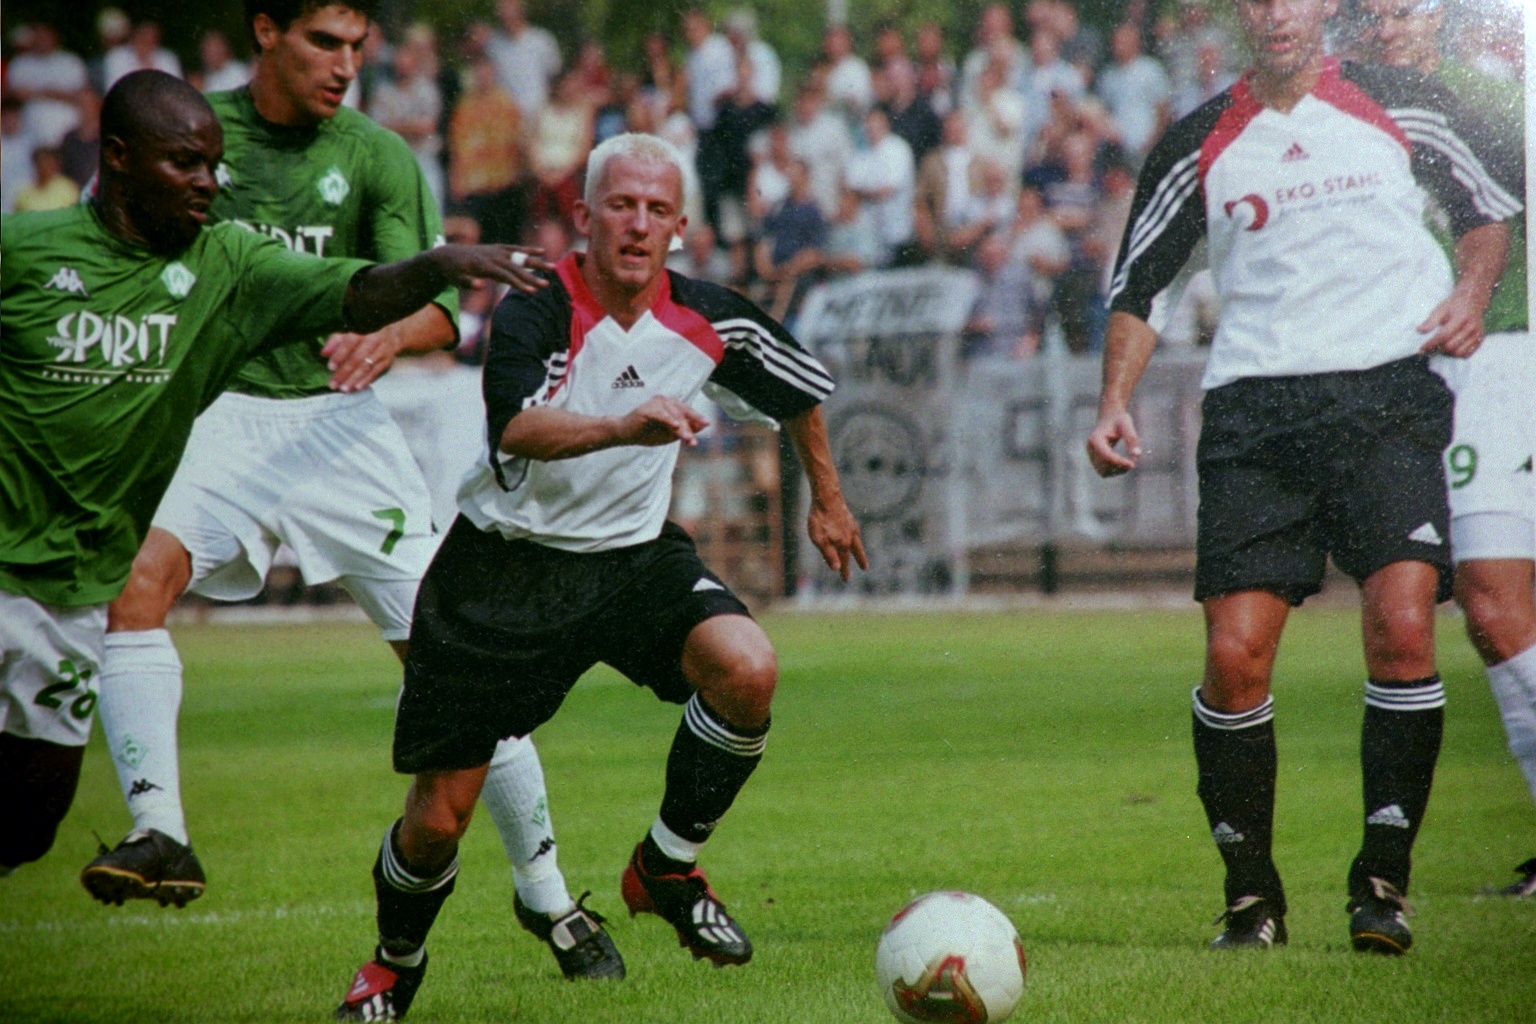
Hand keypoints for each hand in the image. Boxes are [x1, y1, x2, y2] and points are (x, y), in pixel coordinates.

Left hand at [323, 330, 396, 391]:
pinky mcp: (386, 361)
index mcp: (361, 332)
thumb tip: (324, 353)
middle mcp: (372, 341)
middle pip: (357, 357)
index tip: (331, 367)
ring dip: (354, 379)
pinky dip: (367, 380)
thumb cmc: (365, 337)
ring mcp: (381, 351)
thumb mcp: (349, 335)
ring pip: (366, 366)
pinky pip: (376, 372)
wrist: (392, 337)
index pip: (349, 342)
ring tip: (344, 388)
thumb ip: (335, 342)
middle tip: (334, 384)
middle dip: (345, 372)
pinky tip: (358, 387)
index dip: (340, 355)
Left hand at [432, 244, 552, 293]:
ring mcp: (497, 251)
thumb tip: (479, 286)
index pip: (505, 276)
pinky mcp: (499, 248)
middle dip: (532, 276)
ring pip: (520, 256)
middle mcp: (493, 256)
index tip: (532, 291)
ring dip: (537, 262)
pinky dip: (529, 249)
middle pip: (516, 267)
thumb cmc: (452, 271)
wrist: (448, 255)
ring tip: (553, 267)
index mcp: (484, 265)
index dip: (518, 283)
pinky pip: (516, 249)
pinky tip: (542, 251)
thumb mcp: (455, 280)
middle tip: (547, 284)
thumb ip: (468, 283)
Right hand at [615, 396, 710, 447]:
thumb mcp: (669, 435)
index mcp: (671, 406)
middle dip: (690, 425)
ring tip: (687, 438)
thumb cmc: (647, 433)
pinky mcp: (646, 409)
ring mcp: (655, 404)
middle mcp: (664, 401)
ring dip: (681, 427)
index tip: (707, 424)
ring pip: (673, 414)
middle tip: (694, 439)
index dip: (697, 418)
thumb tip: (702, 426)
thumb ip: (684, 430)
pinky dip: (668, 419)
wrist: (624, 434)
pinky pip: (660, 414)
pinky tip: (675, 426)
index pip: (687, 411)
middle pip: (682, 412)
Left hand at [807, 494, 867, 581]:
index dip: (844, 570)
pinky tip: (853, 534)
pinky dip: (856, 536)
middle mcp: (850, 536)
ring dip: (859, 548)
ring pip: (856, 541)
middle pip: (854, 552)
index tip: (846, 580)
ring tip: (861, 553)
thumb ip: (829, 554)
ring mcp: (851, 526)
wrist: (826, 497)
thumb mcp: (819, 540)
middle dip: (858, 560)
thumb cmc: (820, 520)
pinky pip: (854, 531)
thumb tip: (837, 569)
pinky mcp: (849, 518)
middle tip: (865, 567)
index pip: (844, 561)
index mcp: (842, 544)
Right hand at [1086, 407, 1141, 476]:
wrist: (1110, 417)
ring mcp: (1091, 455)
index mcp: (1095, 439)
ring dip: (1117, 470)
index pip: (1106, 455)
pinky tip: (1123, 464)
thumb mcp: (1127, 425)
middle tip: (1134, 462)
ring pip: (1103, 472)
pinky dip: (1115, 471)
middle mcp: (1090, 448)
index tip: (1133, 464)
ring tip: (1130, 463)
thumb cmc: (1119, 419)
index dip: (1119, 462)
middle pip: (1104, 465)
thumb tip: (1137, 455)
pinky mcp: (1094, 459)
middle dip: (1119, 466)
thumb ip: (1132, 439)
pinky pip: (1103, 472)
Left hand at [1417, 285, 1486, 357]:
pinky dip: (1457, 354)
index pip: (1443, 335)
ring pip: (1459, 353)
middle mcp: (1472, 327)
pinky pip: (1466, 354)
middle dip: (1438, 349)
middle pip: (1451, 346)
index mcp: (1462, 317)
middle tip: (1430, 347)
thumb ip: (1430, 321)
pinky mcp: (1480, 340)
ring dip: (1447, 353)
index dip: (1430, 344)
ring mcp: (1478, 334)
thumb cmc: (1454, 305)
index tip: (1421, 349)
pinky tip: (1451, 347)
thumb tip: (1419, 331)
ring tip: (1441, 346)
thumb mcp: (1441, 308)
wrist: (1473, 300)